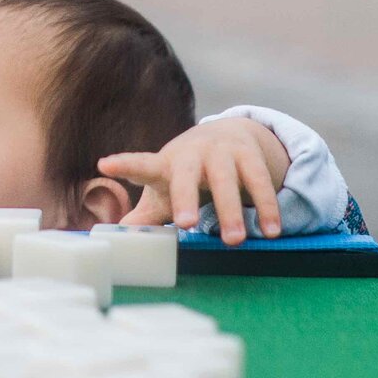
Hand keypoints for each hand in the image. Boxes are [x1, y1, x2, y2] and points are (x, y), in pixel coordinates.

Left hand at [100, 116, 292, 245]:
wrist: (226, 136)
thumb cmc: (185, 175)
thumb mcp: (165, 192)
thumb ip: (145, 215)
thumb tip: (115, 236)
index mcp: (165, 164)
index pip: (141, 165)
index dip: (124, 165)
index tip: (105, 164)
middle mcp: (192, 154)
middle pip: (186, 175)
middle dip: (186, 197)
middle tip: (186, 224)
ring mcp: (222, 151)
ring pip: (227, 179)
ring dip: (231, 210)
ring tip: (234, 240)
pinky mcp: (249, 155)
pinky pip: (259, 182)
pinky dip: (267, 207)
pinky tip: (272, 230)